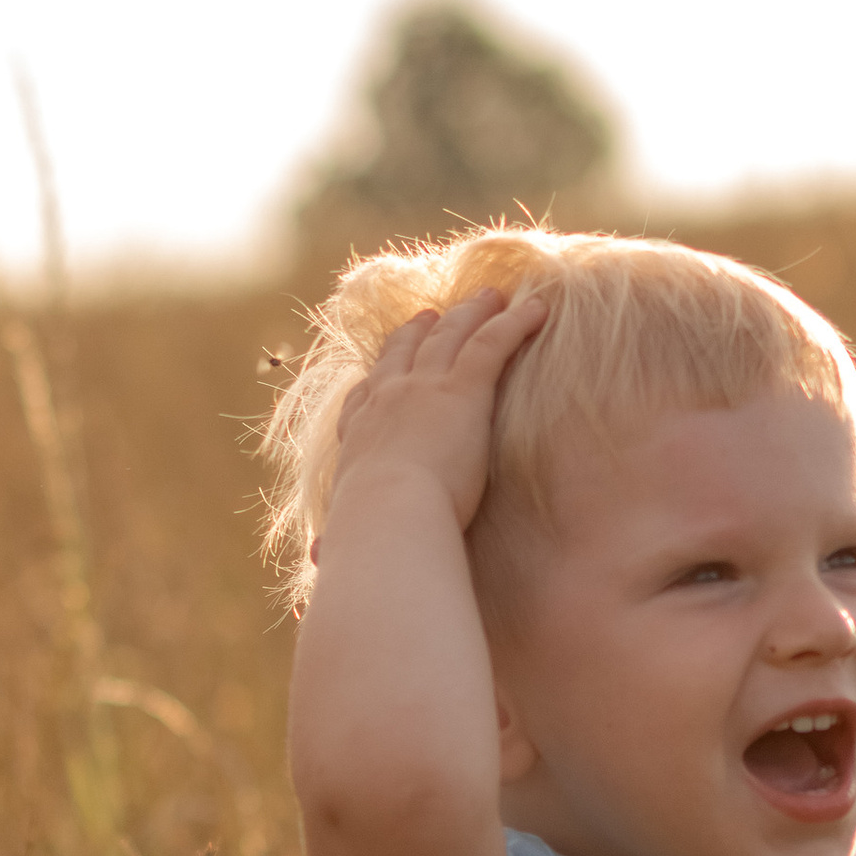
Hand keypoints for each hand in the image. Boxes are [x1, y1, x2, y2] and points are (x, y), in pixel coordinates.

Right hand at [319, 289, 546, 546]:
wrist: (388, 517)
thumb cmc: (370, 533)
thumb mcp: (351, 531)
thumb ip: (338, 543)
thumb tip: (318, 559)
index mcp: (361, 436)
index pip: (365, 398)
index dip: (377, 378)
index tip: (383, 368)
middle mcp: (387, 401)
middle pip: (405, 352)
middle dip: (419, 330)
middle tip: (431, 314)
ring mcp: (423, 388)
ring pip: (450, 336)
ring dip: (471, 312)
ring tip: (489, 296)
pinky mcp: (462, 389)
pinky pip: (491, 342)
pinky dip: (515, 322)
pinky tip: (537, 308)